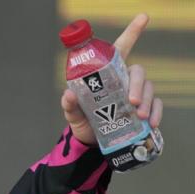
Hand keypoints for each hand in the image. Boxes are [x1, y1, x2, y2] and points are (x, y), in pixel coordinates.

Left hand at [62, 14, 163, 145]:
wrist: (90, 142)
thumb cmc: (82, 120)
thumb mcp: (72, 113)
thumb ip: (69, 104)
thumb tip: (68, 94)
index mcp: (108, 75)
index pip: (121, 50)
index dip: (132, 32)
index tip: (143, 18)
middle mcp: (124, 81)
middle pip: (137, 72)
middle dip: (137, 85)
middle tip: (132, 101)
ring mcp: (135, 94)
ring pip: (149, 88)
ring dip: (147, 101)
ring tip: (139, 116)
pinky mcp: (143, 109)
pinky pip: (156, 105)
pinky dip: (156, 113)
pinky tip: (151, 123)